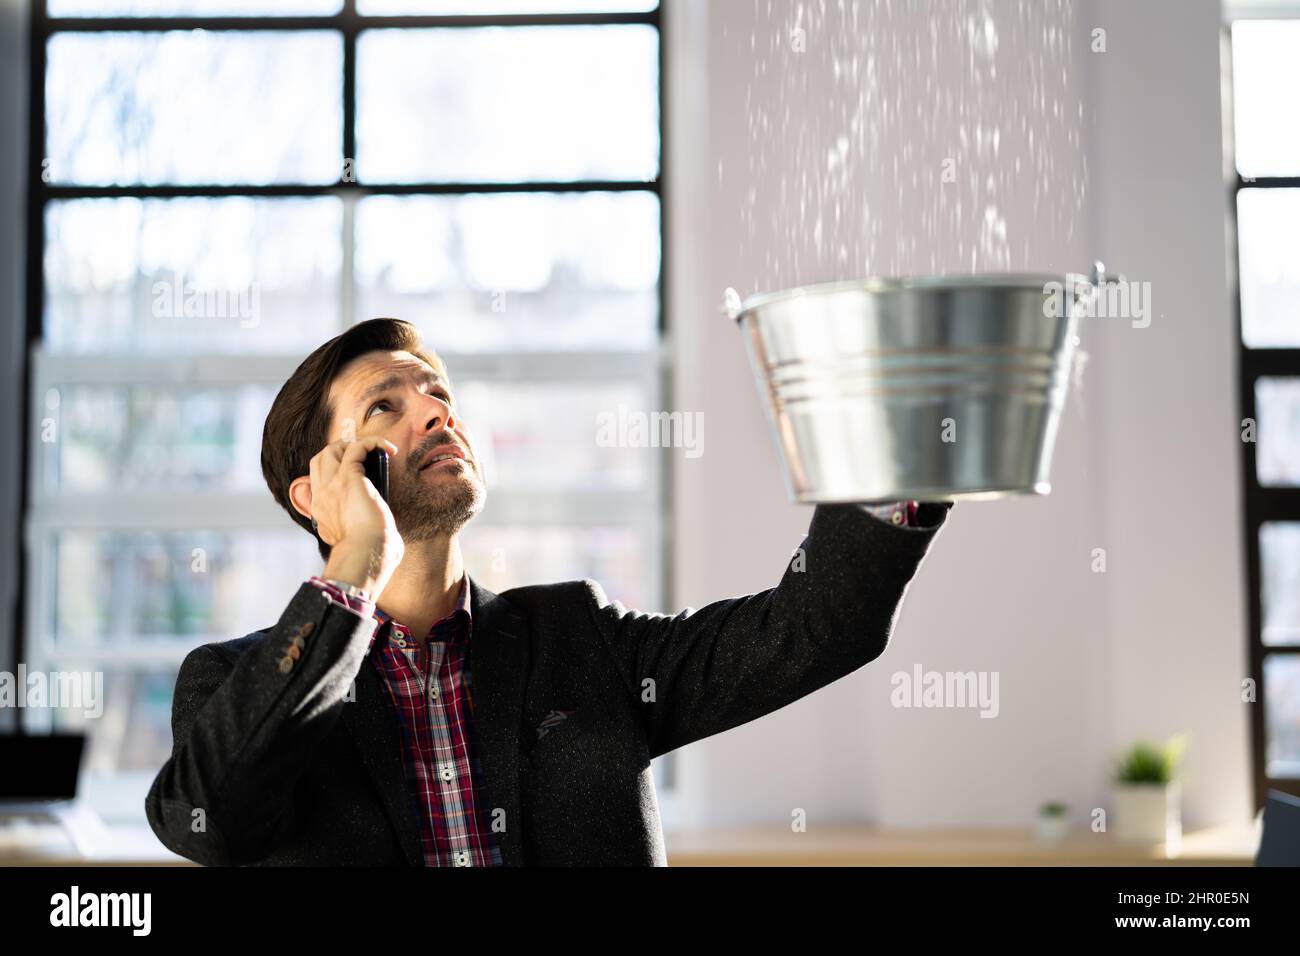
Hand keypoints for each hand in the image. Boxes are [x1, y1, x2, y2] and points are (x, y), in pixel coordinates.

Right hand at [308, 436, 402, 597]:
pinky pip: (357, 448)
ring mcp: (332, 485)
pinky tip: (390, 449)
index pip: (317, 481)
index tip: (352, 473)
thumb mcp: (354, 543)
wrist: (367, 554)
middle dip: (338, 451)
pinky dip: (373, 443)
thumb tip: (376, 526)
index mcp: (320, 512)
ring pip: (332, 450)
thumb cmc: (369, 555)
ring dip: (352, 444)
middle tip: (361, 456)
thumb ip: (357, 531)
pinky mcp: (349, 478)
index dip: (331, 471)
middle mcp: (322, 496)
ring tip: (374, 450)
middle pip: (319, 459)